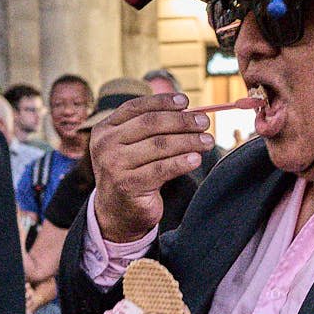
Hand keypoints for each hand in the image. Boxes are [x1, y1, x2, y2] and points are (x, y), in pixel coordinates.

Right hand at [88, 94, 213, 242]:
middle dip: (182, 121)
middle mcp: (105, 145)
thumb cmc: (132, 174)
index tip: (185, 101)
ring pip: (159, 145)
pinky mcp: (127, 185)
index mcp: (105, 129)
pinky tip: (196, 159)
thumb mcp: (133, 147)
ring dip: (188, 141)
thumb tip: (187, 111)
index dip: (162, 101)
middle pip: (150, 124)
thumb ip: (150, 129)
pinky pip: (161, 169)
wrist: (117, 212)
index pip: (136, 107)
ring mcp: (114, 165)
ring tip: (208, 141)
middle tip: (204, 122)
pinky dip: (182, 162)